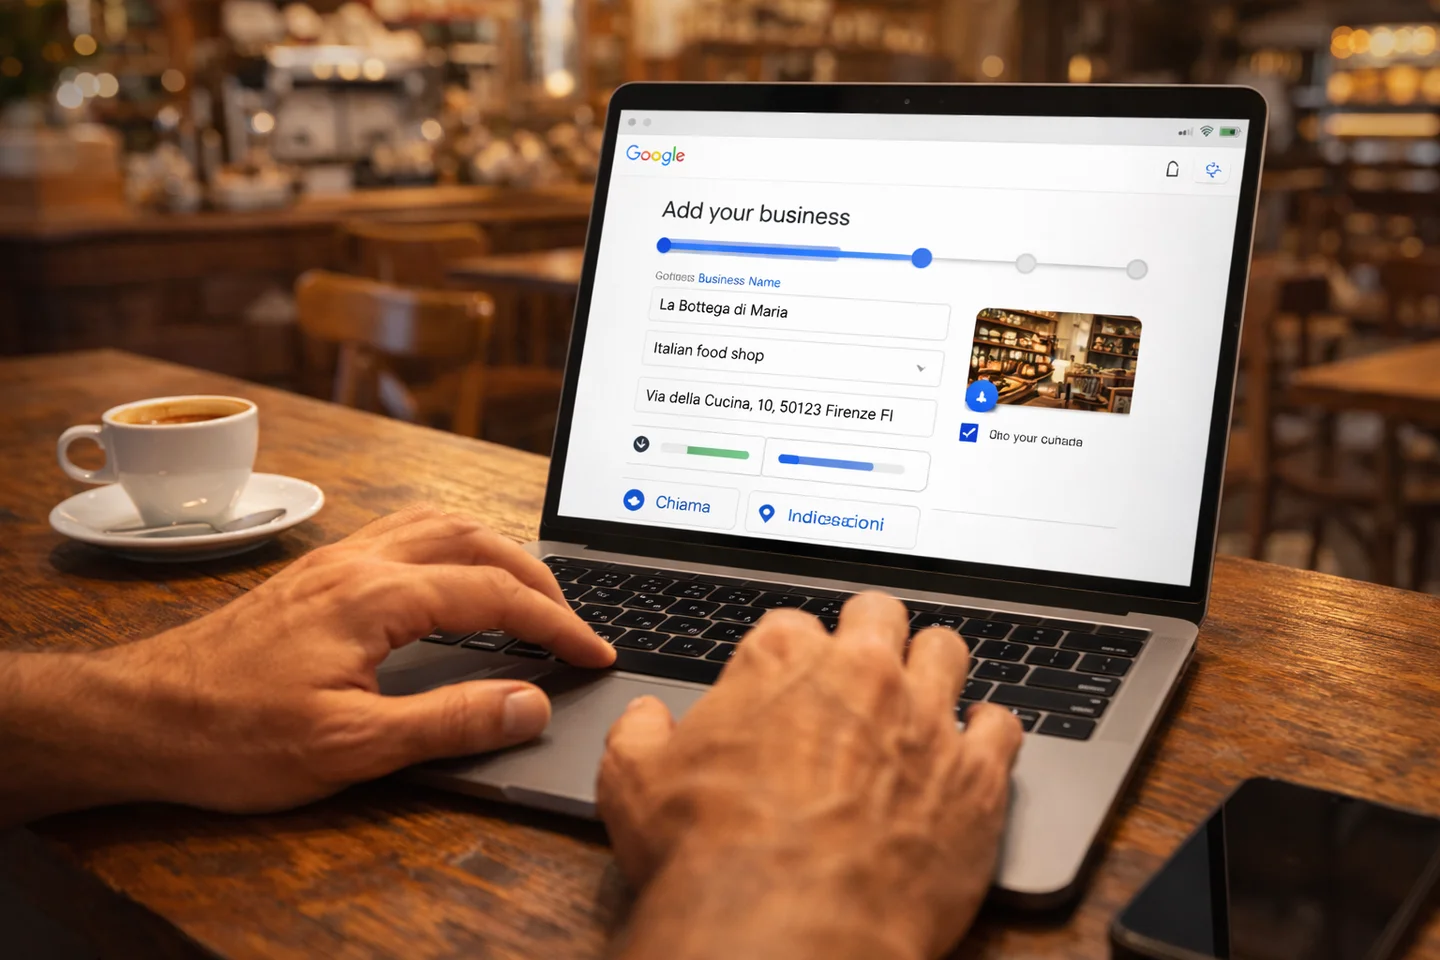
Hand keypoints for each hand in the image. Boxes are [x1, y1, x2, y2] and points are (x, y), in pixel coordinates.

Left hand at [0, 505, 612, 823]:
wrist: (139, 716)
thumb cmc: (232, 734)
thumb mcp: (351, 746)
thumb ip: (451, 721)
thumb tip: (530, 704)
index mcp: (376, 596)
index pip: (495, 595)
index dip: (557, 624)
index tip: (595, 652)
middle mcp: (358, 562)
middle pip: (474, 538)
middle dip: (536, 576)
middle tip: (571, 621)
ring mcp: (334, 560)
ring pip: (437, 524)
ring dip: (494, 550)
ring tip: (526, 592)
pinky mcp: (315, 574)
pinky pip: (403, 534)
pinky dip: (451, 548)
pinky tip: (450, 583)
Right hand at [597, 593, 1022, 959]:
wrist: (786, 925)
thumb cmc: (709, 853)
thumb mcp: (633, 784)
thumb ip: (638, 734)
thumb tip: (644, 718)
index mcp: (780, 661)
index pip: (790, 623)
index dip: (786, 654)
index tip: (785, 682)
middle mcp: (860, 673)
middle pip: (878, 614)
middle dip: (868, 634)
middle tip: (859, 670)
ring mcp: (925, 718)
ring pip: (946, 650)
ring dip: (932, 666)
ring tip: (921, 693)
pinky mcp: (976, 775)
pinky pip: (1002, 724)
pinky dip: (988, 731)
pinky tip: (973, 747)